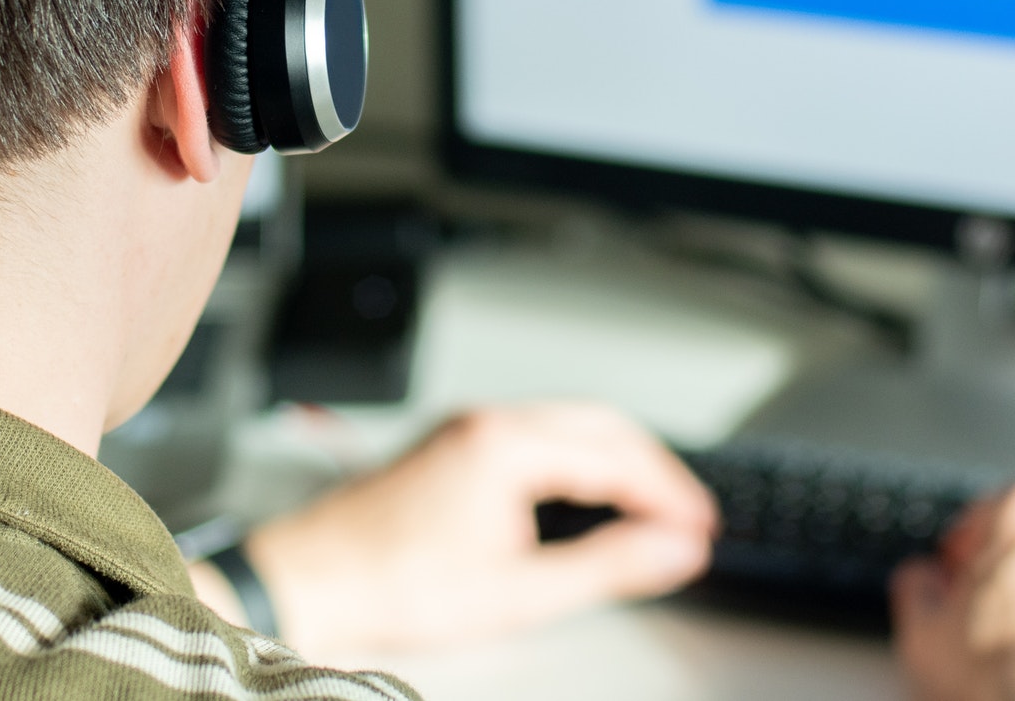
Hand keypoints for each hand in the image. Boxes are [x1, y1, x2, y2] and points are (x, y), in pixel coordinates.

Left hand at [232, 402, 716, 658]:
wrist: (313, 580)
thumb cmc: (393, 584)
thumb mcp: (519, 591)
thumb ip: (607, 566)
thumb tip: (673, 549)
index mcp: (506, 443)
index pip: (616, 457)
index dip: (670, 495)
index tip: (702, 528)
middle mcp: (486, 421)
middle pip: (598, 426)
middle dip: (652, 470)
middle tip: (688, 516)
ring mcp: (465, 429)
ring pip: (566, 426)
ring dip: (615, 462)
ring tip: (650, 511)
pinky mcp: (452, 446)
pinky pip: (534, 436)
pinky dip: (575, 462)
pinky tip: (586, 500)